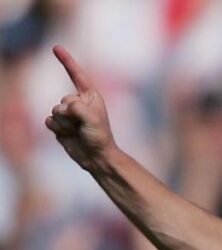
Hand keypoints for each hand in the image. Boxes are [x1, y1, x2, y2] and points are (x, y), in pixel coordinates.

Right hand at [45, 46, 116, 169]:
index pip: (76, 75)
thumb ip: (78, 107)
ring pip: (55, 111)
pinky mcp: (60, 124)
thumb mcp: (93, 119)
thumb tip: (65, 106)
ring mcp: (68, 113)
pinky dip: (57, 129)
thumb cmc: (99, 136)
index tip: (55, 47)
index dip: (66, 61)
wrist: (96, 157)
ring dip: (65, 123)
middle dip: (70, 114)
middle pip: (62, 100)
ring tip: (77, 131)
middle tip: (82, 126)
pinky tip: (68, 135)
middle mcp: (78, 102)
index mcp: (90, 96)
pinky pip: (49, 121)